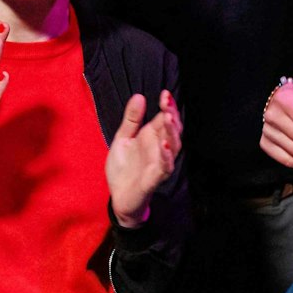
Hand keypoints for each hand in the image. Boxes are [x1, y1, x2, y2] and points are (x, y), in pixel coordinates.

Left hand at [105, 90, 183, 226]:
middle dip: (172, 115)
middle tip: (167, 103)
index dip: (167, 106)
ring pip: (173, 146)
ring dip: (172, 132)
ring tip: (168, 118)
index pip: (165, 118)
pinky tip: (164, 144)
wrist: (118, 198)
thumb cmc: (124, 169)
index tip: (165, 94)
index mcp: (152, 137)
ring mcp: (159, 163)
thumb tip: (139, 96)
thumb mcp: (122, 138)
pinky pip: (165, 167)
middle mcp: (159, 148)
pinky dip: (166, 156)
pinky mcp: (154, 178)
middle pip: (173, 130)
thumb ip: (132, 119)